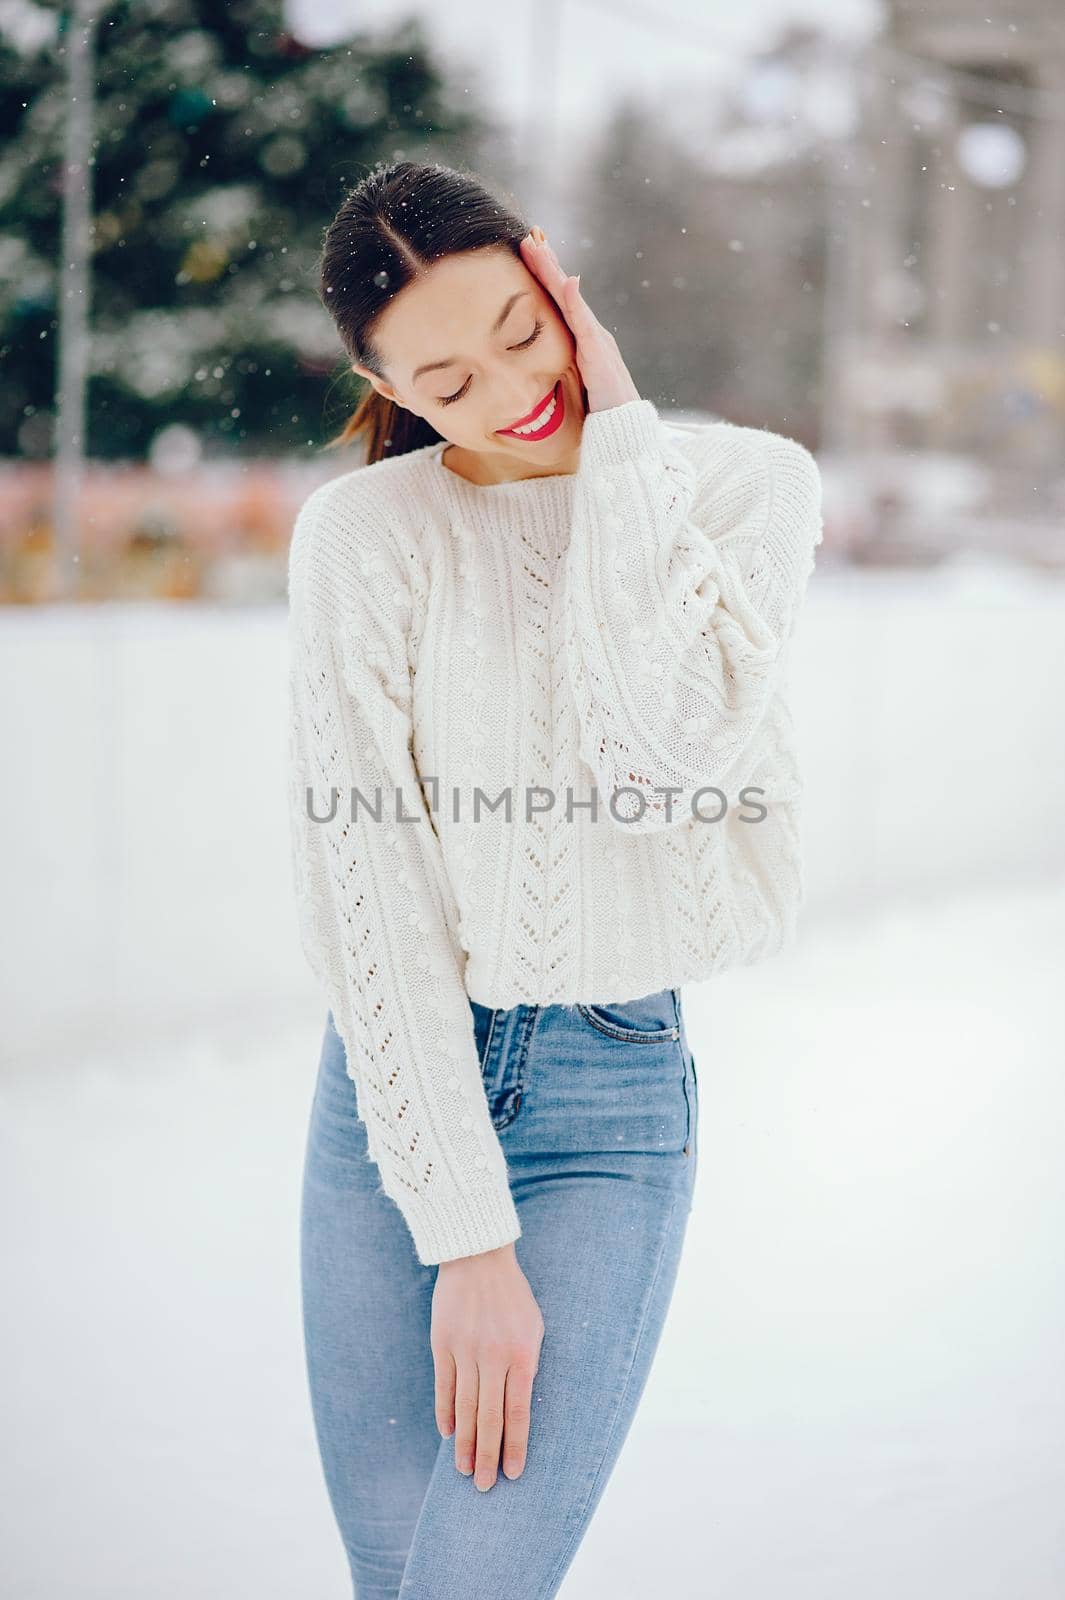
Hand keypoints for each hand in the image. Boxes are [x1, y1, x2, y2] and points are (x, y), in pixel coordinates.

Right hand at [431, 1241, 544, 1491]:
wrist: (478, 1256)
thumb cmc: (512, 1295)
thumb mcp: (533, 1327)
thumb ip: (527, 1365)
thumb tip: (518, 1408)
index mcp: (521, 1353)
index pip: (518, 1412)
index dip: (515, 1445)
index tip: (513, 1473)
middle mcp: (492, 1356)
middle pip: (489, 1417)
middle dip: (488, 1455)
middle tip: (484, 1487)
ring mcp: (464, 1350)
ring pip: (464, 1408)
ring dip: (465, 1443)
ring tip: (464, 1470)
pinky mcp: (442, 1343)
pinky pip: (444, 1386)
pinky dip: (445, 1413)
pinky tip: (448, 1434)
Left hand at [519, 225, 641, 414]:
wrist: (623, 432)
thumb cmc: (597, 414)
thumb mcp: (573, 386)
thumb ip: (561, 368)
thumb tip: (536, 360)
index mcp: (583, 339)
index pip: (559, 301)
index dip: (545, 276)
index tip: (528, 252)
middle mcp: (591, 333)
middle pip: (564, 291)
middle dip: (547, 263)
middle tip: (529, 236)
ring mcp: (597, 340)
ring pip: (571, 300)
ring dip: (554, 272)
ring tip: (539, 247)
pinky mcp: (599, 354)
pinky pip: (584, 325)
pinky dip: (575, 302)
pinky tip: (568, 280)